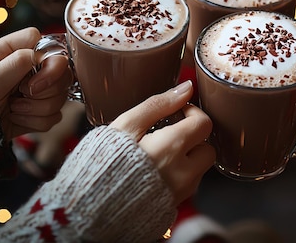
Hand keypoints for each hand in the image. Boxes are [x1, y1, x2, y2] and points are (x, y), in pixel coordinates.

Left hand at [0, 27, 71, 140]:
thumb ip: (15, 62)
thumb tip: (39, 55)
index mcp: (15, 53)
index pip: (47, 45)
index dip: (49, 61)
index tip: (34, 77)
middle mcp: (31, 70)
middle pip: (63, 72)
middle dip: (45, 89)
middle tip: (23, 93)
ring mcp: (38, 92)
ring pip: (60, 97)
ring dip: (36, 108)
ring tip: (13, 108)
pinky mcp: (41, 112)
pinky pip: (55, 117)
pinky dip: (34, 121)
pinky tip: (17, 118)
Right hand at [110, 80, 215, 205]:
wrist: (87, 208)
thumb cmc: (103, 163)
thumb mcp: (126, 125)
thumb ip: (158, 104)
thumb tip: (186, 88)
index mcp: (172, 148)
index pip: (204, 124)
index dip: (191, 113)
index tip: (175, 113)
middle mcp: (182, 173)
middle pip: (208, 149)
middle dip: (193, 140)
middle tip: (170, 135)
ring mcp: (179, 193)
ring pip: (198, 170)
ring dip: (186, 159)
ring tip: (158, 155)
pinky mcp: (172, 207)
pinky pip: (186, 186)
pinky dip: (177, 176)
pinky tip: (154, 172)